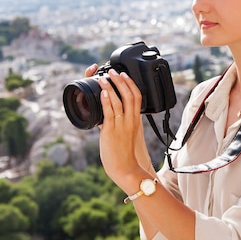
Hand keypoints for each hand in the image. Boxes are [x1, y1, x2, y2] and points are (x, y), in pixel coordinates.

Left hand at [98, 69, 144, 185]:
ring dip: (110, 87)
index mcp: (135, 120)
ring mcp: (121, 125)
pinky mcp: (111, 131)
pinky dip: (107, 101)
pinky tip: (103, 93)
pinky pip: (110, 112)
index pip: (137, 97)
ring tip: (103, 78)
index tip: (124, 75)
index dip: (131, 84)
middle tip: (113, 71)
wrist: (125, 169)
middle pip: (130, 95)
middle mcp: (130, 120)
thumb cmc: (124, 154)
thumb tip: (104, 116)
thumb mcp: (125, 135)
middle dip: (121, 81)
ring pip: (118, 101)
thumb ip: (116, 123)